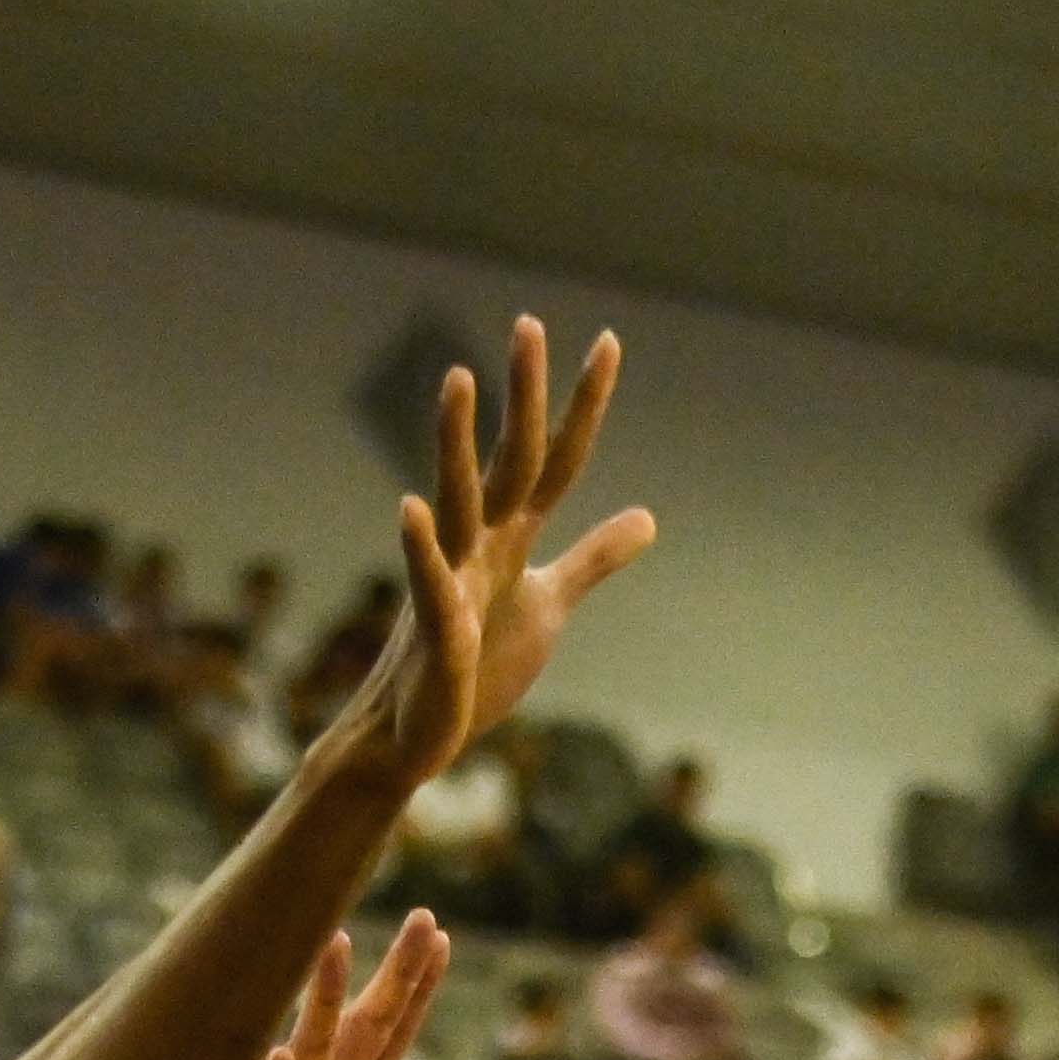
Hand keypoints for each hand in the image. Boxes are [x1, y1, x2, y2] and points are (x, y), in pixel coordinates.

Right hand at [320, 320, 649, 789]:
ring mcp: (452, 583)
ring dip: (456, 443)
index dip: (584, 406)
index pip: (557, 460)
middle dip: (522, 396)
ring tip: (457, 380)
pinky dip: (424, 549)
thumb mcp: (549, 604)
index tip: (609, 341)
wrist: (417, 736)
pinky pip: (429, 586)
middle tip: (528, 323)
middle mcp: (479, 545)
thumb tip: (647, 517)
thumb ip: (593, 557)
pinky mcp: (435, 635)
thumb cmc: (476, 667)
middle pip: (510, 460)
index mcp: (511, 537)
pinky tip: (411, 509)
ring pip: (457, 501)